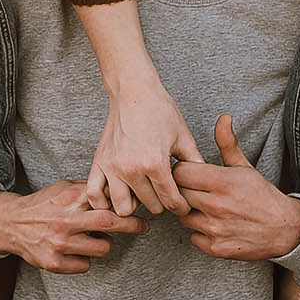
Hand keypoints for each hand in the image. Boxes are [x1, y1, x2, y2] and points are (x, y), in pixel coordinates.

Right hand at [0, 181, 147, 273]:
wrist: (11, 223)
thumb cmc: (43, 204)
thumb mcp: (63, 188)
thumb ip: (87, 191)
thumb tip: (118, 192)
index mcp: (69, 198)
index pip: (107, 199)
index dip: (126, 203)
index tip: (139, 206)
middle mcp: (66, 220)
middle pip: (111, 222)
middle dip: (132, 225)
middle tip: (144, 226)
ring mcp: (61, 243)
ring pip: (103, 248)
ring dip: (103, 244)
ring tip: (92, 238)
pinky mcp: (55, 263)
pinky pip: (86, 265)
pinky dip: (85, 259)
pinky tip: (75, 250)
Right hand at [86, 73, 202, 216]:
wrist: (134, 91)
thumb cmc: (159, 110)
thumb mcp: (183, 136)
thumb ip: (195, 162)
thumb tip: (205, 181)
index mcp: (155, 163)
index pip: (170, 201)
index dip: (180, 206)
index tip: (182, 204)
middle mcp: (132, 169)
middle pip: (150, 206)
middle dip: (161, 203)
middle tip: (164, 194)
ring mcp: (113, 167)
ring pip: (123, 208)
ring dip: (135, 204)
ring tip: (142, 193)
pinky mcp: (99, 162)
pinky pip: (94, 195)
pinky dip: (104, 201)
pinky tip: (117, 194)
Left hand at [175, 113, 299, 260]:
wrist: (285, 229)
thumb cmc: (261, 196)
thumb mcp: (245, 167)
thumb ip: (228, 143)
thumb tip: (223, 117)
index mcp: (223, 182)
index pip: (180, 172)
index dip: (183, 171)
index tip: (190, 174)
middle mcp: (217, 206)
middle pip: (179, 194)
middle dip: (185, 191)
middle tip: (197, 191)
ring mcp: (216, 229)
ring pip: (183, 217)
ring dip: (190, 212)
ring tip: (205, 207)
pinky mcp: (216, 248)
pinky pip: (192, 237)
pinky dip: (199, 233)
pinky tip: (212, 225)